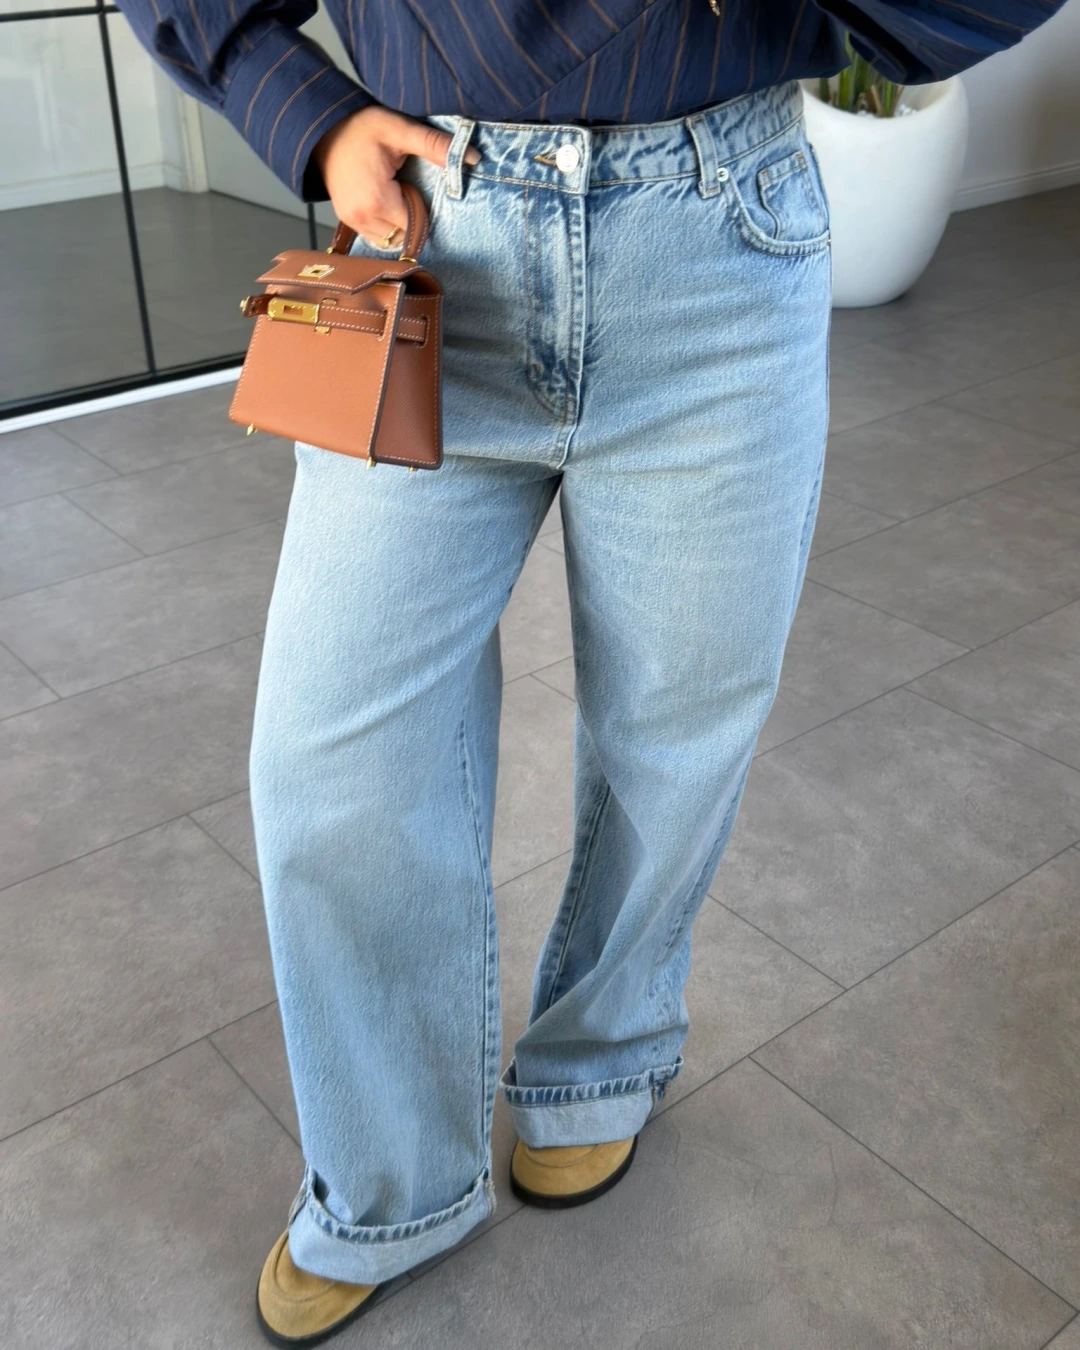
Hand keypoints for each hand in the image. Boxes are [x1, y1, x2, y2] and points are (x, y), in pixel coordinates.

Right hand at [312, 105, 481, 247]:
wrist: (323, 130)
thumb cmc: (360, 128)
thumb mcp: (401, 130)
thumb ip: (435, 146)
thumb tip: (472, 157)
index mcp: (377, 200)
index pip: (415, 225)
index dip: (423, 210)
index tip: (417, 187)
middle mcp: (363, 217)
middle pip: (404, 236)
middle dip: (412, 217)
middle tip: (406, 187)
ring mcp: (353, 221)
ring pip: (391, 240)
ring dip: (400, 223)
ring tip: (395, 193)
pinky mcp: (348, 221)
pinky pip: (377, 236)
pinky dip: (387, 225)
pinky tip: (386, 201)